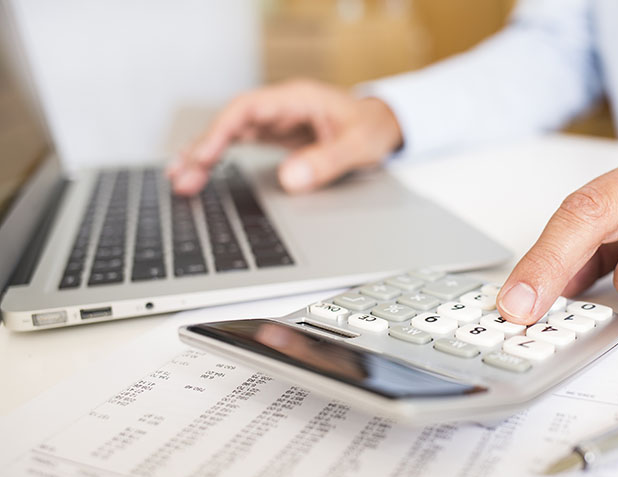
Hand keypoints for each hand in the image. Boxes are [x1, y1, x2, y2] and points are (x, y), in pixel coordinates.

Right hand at [166, 79, 402, 194]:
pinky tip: (199, 172)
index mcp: (297, 99)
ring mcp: (274, 120)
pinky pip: (238, 143)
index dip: (221, 131)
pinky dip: (218, 158)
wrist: (382, 125)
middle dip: (202, 148)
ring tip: (179, 181)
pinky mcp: (274, 135)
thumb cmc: (372, 128)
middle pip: (230, 122)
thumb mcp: (359, 146)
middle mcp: (279, 107)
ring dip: (203, 155)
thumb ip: (327, 161)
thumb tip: (290, 177)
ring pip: (229, 133)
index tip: (205, 156)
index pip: (247, 108)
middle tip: (180, 178)